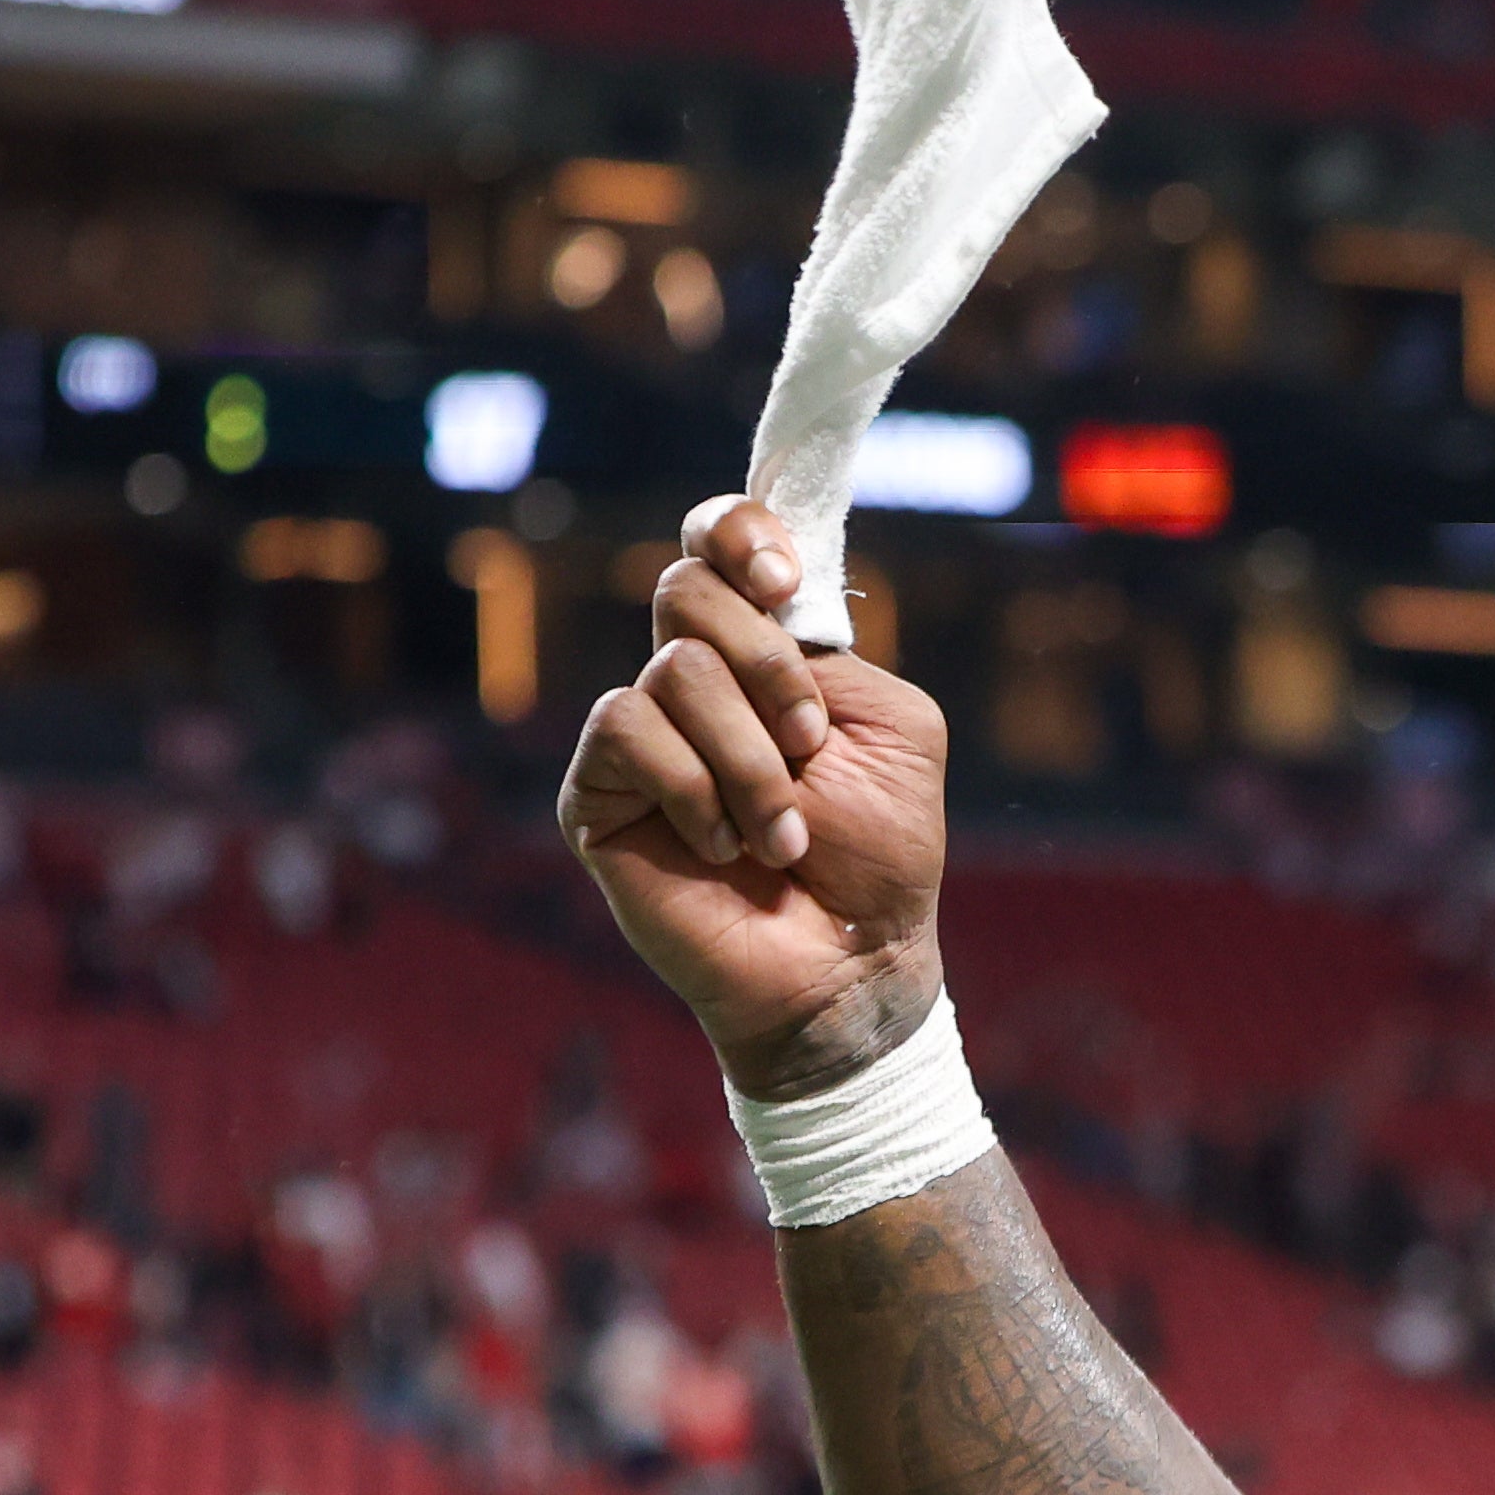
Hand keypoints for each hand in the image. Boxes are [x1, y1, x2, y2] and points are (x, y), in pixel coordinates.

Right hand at [559, 496, 953, 1096]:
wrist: (853, 962)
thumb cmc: (880, 855)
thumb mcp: (898, 732)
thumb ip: (837, 656)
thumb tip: (764, 614)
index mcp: (764, 655)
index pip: (716, 545)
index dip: (736, 532)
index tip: (785, 581)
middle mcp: (694, 683)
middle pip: (683, 588)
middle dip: (766, 664)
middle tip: (809, 743)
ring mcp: (641, 737)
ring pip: (673, 670)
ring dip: (752, 759)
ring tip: (784, 834)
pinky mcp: (597, 794)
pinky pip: (628, 731)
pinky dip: (696, 788)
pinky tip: (727, 846)